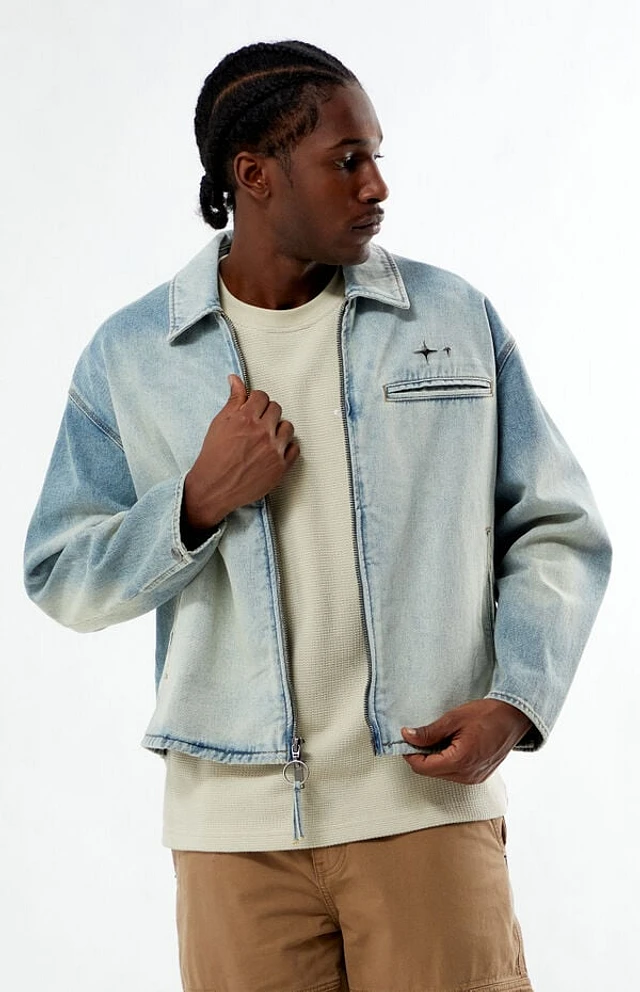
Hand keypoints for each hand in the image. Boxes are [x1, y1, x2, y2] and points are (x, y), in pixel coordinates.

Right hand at [183, 375, 299, 530]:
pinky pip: (295, 448)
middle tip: (257, 424)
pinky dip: (287, 448)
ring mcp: (274, 450)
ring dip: (278, 429)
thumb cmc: (214, 456)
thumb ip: (233, 401)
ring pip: (288, 427)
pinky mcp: (281, 467)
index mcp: (246, 419)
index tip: (253, 409)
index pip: (262, 396)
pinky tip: (275, 450)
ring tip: (266, 438)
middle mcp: (263, 432)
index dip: (256, 401)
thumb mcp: (219, 424)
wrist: (214, 487)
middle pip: (276, 409)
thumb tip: (235, 380)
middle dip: (266, 413)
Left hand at [401, 699, 532, 784]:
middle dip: (422, 756)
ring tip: (441, 738)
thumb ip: (429, 732)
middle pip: (431, 773)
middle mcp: (468, 775)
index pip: (423, 768)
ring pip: (443, 774)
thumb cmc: (487, 714)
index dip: (411, 754)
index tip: (407, 739)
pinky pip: (455, 773)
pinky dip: (448, 761)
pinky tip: (452, 745)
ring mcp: (475, 777)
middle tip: (422, 736)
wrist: (514, 716)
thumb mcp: (453, 718)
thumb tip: (408, 736)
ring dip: (435, 759)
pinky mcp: (480, 775)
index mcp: (460, 761)